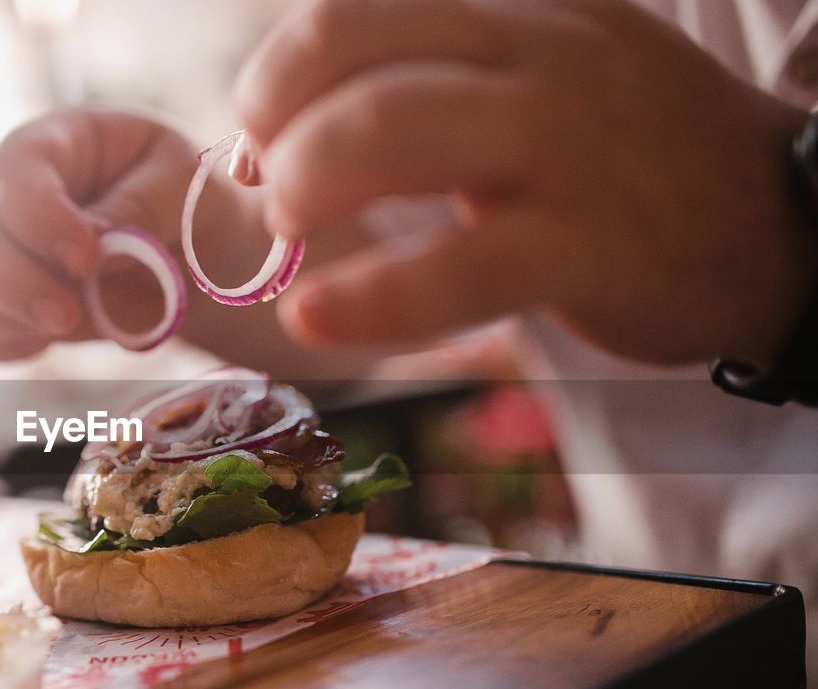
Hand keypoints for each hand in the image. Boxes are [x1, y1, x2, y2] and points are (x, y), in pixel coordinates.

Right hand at [0, 108, 245, 361]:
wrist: (190, 254)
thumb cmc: (185, 200)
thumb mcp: (182, 184)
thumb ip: (140, 208)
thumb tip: (95, 245)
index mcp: (54, 143)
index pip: (14, 168)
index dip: (37, 216)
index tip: (85, 259)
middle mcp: (5, 192)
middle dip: (9, 279)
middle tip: (66, 314)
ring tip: (61, 326)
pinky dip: (1, 342)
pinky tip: (45, 340)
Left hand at [234, 0, 815, 365]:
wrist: (776, 219)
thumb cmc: (627, 155)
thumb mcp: (542, 77)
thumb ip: (438, 84)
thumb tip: (297, 126)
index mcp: (514, 13)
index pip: (353, 14)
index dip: (278, 76)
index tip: (261, 134)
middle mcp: (536, 58)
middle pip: (353, 57)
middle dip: (279, 132)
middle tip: (276, 196)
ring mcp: (564, 146)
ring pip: (390, 133)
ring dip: (305, 187)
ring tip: (291, 236)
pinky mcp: (586, 243)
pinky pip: (458, 266)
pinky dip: (371, 298)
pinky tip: (315, 320)